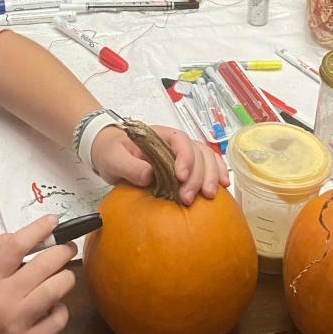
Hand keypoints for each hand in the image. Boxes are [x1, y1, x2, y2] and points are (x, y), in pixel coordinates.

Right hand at [0, 215, 74, 333]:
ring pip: (58, 288)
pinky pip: (59, 318)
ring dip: (66, 279)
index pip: (16, 246)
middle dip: (63, 252)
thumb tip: (16, 236)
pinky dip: (60, 310)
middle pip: (45, 264)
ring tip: (63, 278)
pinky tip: (53, 309)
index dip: (38, 229)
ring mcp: (18, 323)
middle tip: (67, 249)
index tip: (53, 221)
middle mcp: (3, 298)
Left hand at [91, 123, 228, 204]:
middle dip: (198, 175)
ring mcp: (182, 154)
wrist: (109, 152)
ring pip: (206, 158)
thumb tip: (149, 175)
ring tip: (209, 196)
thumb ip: (129, 166)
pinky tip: (223, 187)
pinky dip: (217, 174)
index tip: (180, 177)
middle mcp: (174, 142)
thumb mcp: (113, 158)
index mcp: (158, 135)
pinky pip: (207, 166)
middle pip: (197, 152)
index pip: (179, 141)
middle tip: (188, 198)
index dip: (184, 158)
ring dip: (211, 176)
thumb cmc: (111, 150)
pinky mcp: (185, 166)